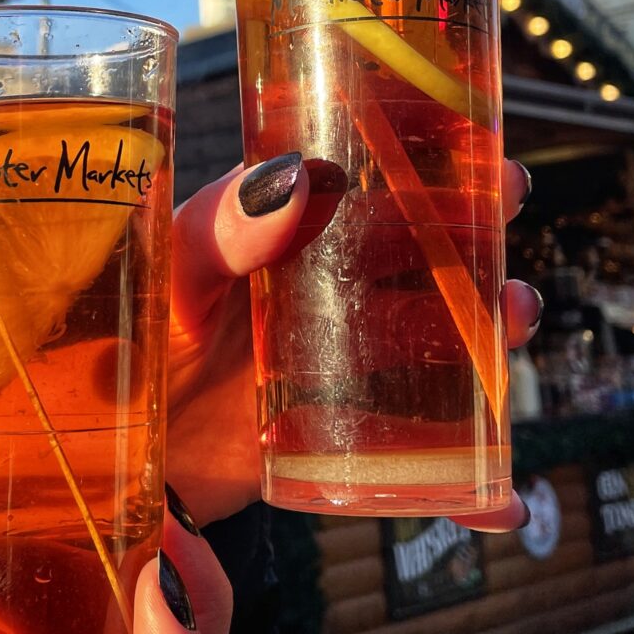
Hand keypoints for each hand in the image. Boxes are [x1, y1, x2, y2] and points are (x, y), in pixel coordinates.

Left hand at [168, 156, 540, 529]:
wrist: (115, 452)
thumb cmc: (132, 341)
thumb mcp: (171, 270)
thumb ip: (219, 227)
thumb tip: (296, 176)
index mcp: (281, 231)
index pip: (363, 177)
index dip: (420, 151)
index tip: (470, 130)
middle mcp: (321, 291)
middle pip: (419, 252)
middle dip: (475, 228)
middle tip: (512, 198)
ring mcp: (337, 365)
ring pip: (435, 339)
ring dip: (488, 328)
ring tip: (518, 314)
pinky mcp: (338, 439)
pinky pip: (413, 460)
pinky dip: (464, 488)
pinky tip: (499, 503)